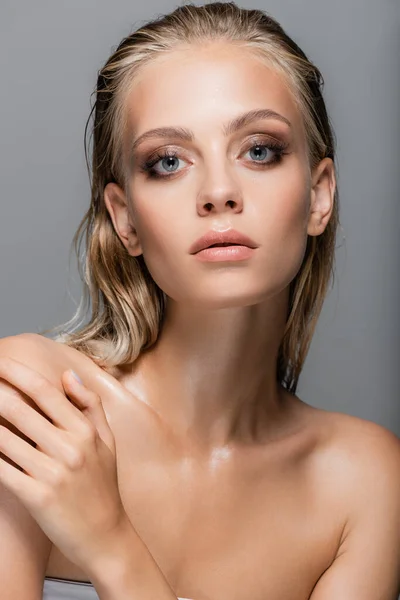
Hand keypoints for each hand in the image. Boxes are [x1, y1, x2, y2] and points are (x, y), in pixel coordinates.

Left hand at [0, 356, 131, 574]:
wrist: (105, 536)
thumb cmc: (103, 486)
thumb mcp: (108, 441)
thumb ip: (90, 405)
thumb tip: (68, 376)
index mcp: (85, 431)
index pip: (45, 392)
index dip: (17, 373)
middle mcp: (69, 448)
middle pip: (19, 409)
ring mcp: (52, 473)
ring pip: (4, 438)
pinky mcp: (36, 496)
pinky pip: (1, 469)